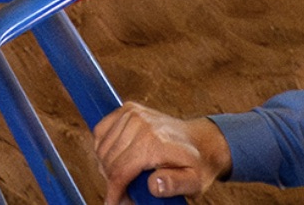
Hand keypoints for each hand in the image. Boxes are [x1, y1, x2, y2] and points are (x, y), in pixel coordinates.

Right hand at [93, 103, 228, 201]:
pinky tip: (116, 158)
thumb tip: (153, 184)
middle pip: (108, 161)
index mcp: (156, 143)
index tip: (113, 203)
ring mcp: (134, 114)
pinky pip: (101, 131)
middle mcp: (142, 125)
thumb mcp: (194, 182)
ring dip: (106, 166)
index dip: (114, 192)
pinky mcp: (129, 109)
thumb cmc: (197, 165)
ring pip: (102, 148)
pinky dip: (102, 147)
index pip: (120, 171)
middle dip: (112, 181)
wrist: (202, 141)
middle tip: (125, 194)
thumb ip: (175, 184)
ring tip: (123, 177)